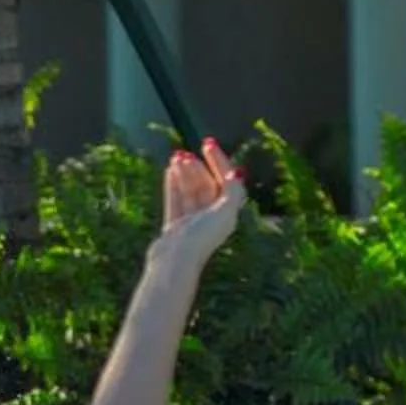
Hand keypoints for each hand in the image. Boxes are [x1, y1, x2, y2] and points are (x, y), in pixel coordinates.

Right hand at [156, 136, 247, 261]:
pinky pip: (175, 200)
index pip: (225, 180)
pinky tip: (169, 172)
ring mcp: (192, 222)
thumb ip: (233, 193)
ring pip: (190, 191)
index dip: (219, 161)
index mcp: (226, 213)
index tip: (208, 144)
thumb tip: (236, 173)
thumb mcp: (224, 213)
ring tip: (175, 157)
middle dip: (197, 167)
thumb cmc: (201, 237)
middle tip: (184, 152)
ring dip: (184, 173)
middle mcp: (211, 217)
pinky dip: (173, 185)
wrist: (175, 261)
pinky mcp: (175, 227)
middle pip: (207, 184)